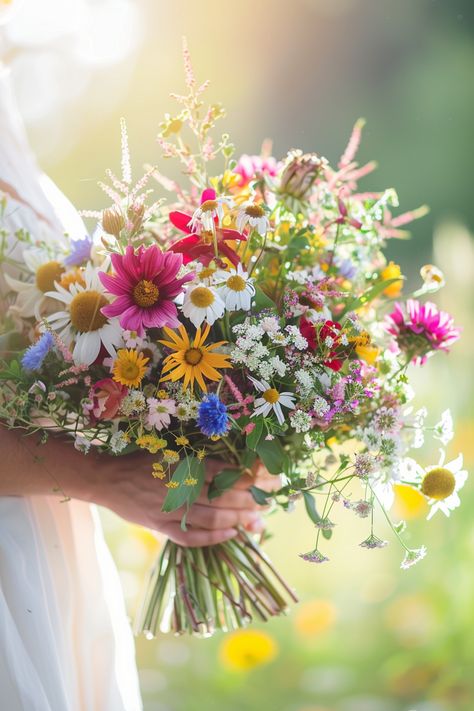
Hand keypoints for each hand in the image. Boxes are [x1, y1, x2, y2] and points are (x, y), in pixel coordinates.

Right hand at [85, 452, 277, 546]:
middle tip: (268, 501)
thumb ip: (196, 462)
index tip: (265, 478)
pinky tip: (231, 535)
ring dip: (237, 519)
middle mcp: (179, 488)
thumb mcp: (169, 453)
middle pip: (222, 496)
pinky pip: (190, 536)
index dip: (246, 477)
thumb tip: (229, 468)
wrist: (108, 479)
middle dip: (249, 499)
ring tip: (256, 519)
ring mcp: (170, 510)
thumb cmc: (141, 462)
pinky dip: (213, 538)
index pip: (222, 472)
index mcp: (182, 466)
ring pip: (211, 518)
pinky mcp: (161, 526)